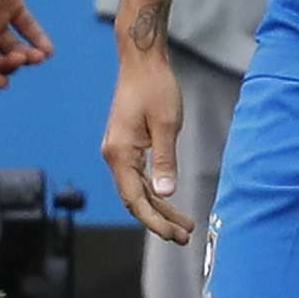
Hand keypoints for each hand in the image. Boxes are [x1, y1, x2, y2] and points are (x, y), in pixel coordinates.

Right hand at [101, 57, 191, 243]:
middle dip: (159, 219)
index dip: (154, 220)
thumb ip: (165, 161)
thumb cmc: (155, 87)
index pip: (134, 199)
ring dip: (159, 208)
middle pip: (135, 198)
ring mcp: (118, 151)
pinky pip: (138, 176)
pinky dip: (154, 191)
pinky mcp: (126, 146)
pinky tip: (169, 201)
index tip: (173, 234)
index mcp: (119, 152)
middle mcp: (114, 155)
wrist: (142, 62)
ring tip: (183, 224)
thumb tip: (164, 194)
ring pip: (137, 189)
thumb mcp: (166, 124)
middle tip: (184, 235)